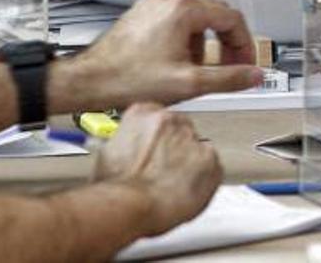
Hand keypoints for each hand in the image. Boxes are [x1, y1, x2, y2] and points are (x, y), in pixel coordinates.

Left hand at [50, 0, 262, 111]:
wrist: (88, 82)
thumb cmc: (129, 81)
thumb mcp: (188, 84)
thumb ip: (227, 78)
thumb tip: (254, 75)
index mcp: (183, 11)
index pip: (231, 18)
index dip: (244, 43)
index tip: (246, 63)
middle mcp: (168, 2)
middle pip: (214, 14)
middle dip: (226, 42)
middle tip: (231, 65)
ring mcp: (152, 7)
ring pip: (194, 19)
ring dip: (204, 43)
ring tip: (198, 70)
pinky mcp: (140, 17)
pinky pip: (174, 22)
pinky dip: (184, 40)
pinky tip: (176, 64)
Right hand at [93, 104, 221, 236]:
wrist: (129, 206)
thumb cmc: (115, 187)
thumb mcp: (108, 154)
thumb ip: (125, 143)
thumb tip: (127, 149)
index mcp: (143, 113)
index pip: (159, 117)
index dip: (158, 137)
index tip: (156, 150)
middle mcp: (170, 119)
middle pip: (181, 130)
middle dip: (175, 149)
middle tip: (163, 172)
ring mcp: (192, 138)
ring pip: (197, 149)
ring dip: (189, 165)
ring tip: (172, 187)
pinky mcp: (210, 158)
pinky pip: (213, 169)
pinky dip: (204, 181)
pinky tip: (186, 193)